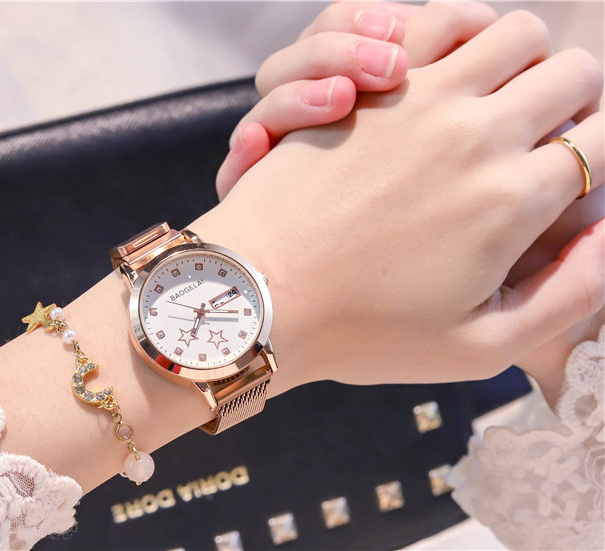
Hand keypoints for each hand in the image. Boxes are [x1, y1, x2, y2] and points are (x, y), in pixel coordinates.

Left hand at [191, 10, 603, 389]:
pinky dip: (458, 31)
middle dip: (574, 100)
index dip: (597, 154)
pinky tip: (445, 66)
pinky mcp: (370, 84)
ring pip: (514, 32)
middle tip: (544, 135)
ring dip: (523, 60)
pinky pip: (435, 20)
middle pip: (571, 73)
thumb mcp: (480, 348)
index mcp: (513, 200)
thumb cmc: (362, 333)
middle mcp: (476, 133)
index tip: (568, 174)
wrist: (264, 294)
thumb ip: (570, 294)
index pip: (602, 142)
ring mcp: (419, 97)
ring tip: (500, 97)